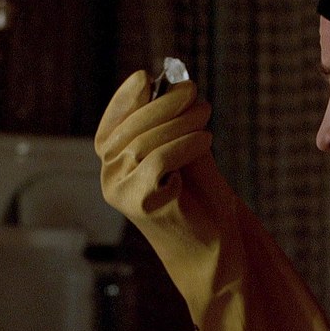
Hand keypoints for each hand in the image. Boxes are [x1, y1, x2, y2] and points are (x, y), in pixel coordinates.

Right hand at [95, 71, 329, 330]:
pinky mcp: (141, 204)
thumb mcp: (189, 156)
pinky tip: (206, 140)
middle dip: (164, 105)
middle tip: (196, 95)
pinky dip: (183, 143)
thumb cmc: (204, 206)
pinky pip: (158, 159)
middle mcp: (110, 179)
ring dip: (179, 121)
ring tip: (206, 116)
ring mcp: (121, 193)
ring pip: (144, 141)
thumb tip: (177, 85)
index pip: (112, 124)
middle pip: (129, 128)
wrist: (219, 254)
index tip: (147, 76)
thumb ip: (177, 125)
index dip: (126, 98)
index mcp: (116, 166)